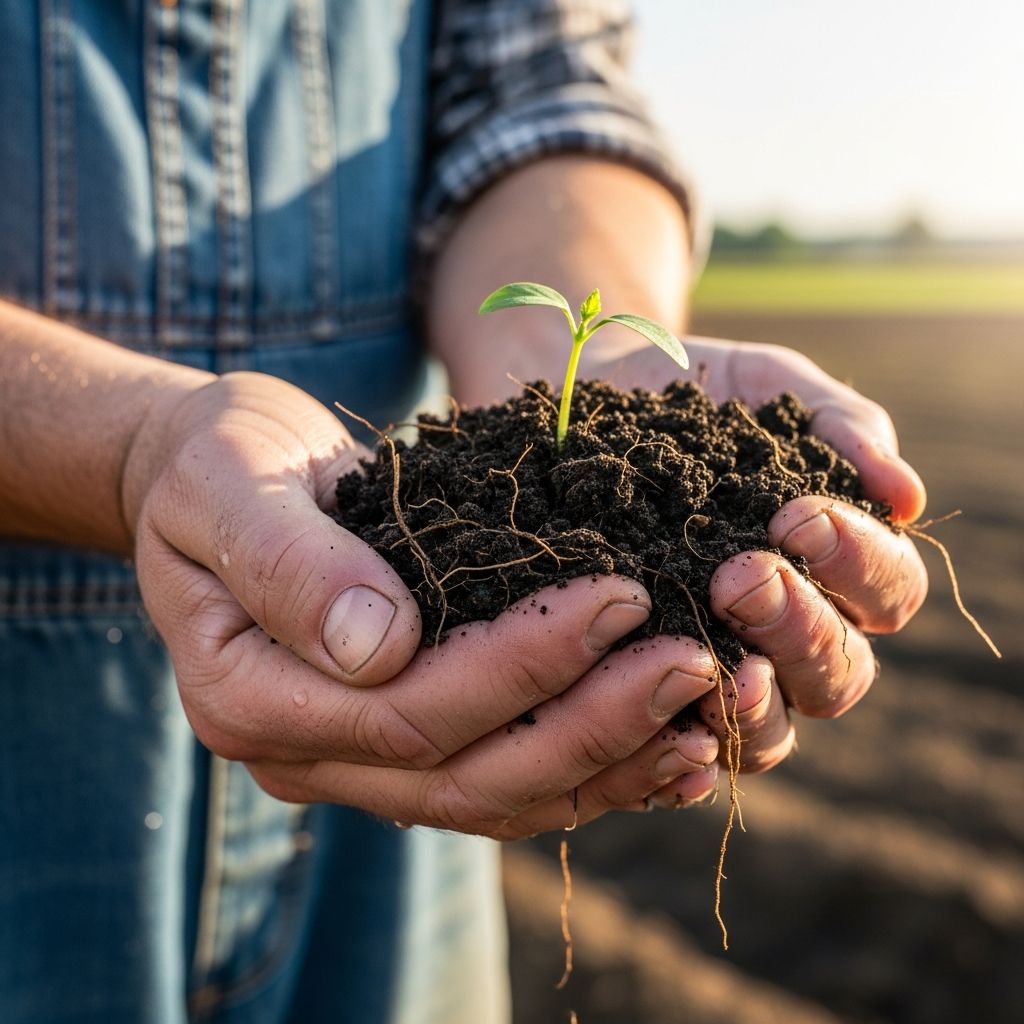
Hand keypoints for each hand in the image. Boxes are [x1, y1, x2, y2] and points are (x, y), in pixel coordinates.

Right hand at [124, 371, 720, 837]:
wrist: (218, 480)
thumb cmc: (219, 465)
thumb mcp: (228, 483)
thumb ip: (289, 562)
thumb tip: (379, 644)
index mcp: (249, 697)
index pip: (404, 710)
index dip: (520, 664)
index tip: (619, 596)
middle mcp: (308, 755)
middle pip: (466, 774)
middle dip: (590, 720)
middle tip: (695, 659)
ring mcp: (359, 761)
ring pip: (499, 798)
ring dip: (609, 761)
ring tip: (706, 709)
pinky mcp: (409, 742)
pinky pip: (508, 783)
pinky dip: (594, 772)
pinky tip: (672, 748)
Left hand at [584, 336, 928, 791]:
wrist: (582, 401)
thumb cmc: (689, 396)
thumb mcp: (762, 386)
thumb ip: (838, 426)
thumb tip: (907, 496)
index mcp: (836, 566)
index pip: (886, 590)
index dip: (858, 563)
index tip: (797, 517)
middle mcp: (791, 632)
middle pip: (838, 671)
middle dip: (797, 627)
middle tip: (740, 577)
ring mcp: (725, 672)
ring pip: (772, 729)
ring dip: (754, 703)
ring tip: (715, 665)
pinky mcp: (651, 696)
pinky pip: (681, 755)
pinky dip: (683, 759)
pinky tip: (667, 735)